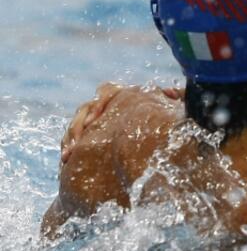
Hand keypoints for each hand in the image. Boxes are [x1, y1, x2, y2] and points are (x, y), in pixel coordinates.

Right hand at [60, 83, 182, 163]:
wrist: (155, 143)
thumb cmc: (168, 124)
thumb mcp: (174, 111)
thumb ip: (176, 99)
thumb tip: (171, 91)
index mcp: (126, 95)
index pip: (107, 91)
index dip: (99, 104)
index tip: (95, 120)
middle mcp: (108, 104)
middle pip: (86, 108)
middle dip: (79, 124)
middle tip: (79, 141)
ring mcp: (96, 119)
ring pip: (76, 123)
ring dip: (71, 137)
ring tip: (68, 155)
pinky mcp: (88, 135)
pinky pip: (72, 137)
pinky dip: (68, 146)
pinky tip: (66, 159)